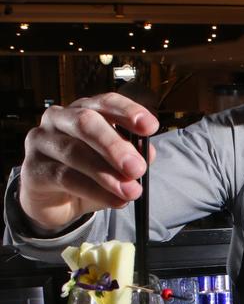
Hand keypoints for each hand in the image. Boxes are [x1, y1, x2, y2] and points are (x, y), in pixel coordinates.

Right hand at [19, 92, 158, 231]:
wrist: (56, 201)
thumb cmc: (89, 173)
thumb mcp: (116, 164)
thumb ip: (132, 155)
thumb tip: (149, 154)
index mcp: (84, 109)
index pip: (106, 102)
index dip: (128, 112)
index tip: (152, 127)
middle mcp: (60, 118)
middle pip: (86, 123)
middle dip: (115, 145)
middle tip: (138, 168)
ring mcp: (41, 140)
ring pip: (75, 152)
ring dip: (107, 174)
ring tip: (131, 191)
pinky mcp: (32, 167)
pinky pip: (64, 177)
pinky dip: (94, 190)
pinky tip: (115, 201)